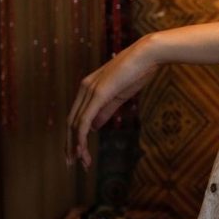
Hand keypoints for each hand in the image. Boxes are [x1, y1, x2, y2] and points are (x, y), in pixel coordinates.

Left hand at [66, 36, 159, 169]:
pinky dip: (80, 137)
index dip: (75, 136)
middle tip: (73, 164)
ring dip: (75, 146)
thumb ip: (105, 110)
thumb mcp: (120, 95)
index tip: (79, 153)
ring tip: (80, 163)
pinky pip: (84, 120)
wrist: (148, 54)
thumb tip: (93, 127)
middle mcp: (84, 89)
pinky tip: (81, 150)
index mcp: (89, 87)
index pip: (76, 116)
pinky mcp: (98, 94)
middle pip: (71, 122)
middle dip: (70, 145)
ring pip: (75, 124)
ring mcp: (90, 91)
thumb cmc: (138, 71)